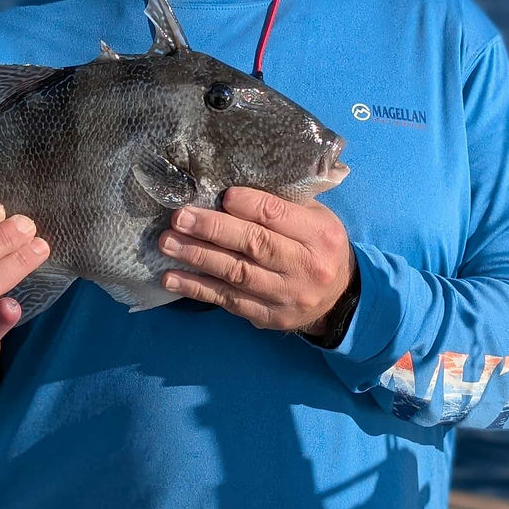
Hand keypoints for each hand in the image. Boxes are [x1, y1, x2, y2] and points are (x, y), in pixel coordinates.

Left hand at [158, 186, 353, 336]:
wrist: (341, 297)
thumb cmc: (318, 245)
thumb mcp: (314, 217)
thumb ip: (281, 204)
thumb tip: (229, 190)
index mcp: (319, 235)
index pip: (277, 216)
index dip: (246, 204)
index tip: (220, 195)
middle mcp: (305, 267)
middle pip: (254, 245)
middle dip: (212, 229)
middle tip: (180, 218)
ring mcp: (286, 296)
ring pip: (236, 274)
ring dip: (197, 257)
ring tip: (167, 244)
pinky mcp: (269, 318)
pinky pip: (229, 301)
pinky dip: (198, 288)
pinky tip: (173, 277)